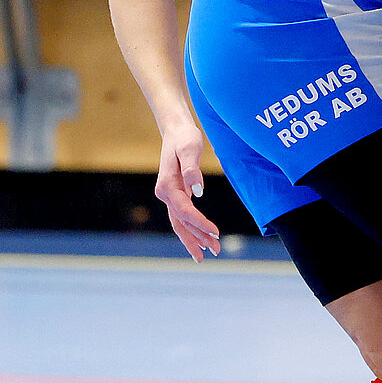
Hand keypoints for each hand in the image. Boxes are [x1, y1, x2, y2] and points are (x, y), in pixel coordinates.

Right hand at [155, 120, 220, 260]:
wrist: (176, 130)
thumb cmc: (184, 137)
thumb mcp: (189, 148)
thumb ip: (191, 169)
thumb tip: (197, 190)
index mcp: (167, 186)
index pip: (185, 211)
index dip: (200, 223)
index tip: (215, 233)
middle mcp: (165, 194)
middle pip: (181, 222)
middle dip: (198, 238)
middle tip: (216, 251)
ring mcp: (169, 196)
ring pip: (180, 223)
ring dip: (194, 239)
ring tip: (209, 252)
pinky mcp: (176, 195)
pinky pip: (182, 217)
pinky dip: (191, 230)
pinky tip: (201, 239)